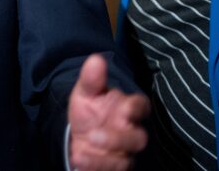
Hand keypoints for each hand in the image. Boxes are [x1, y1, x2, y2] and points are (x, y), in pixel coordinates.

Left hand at [68, 54, 149, 170]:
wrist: (77, 135)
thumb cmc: (88, 111)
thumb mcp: (85, 93)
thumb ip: (91, 79)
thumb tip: (96, 59)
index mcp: (127, 110)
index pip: (141, 107)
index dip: (135, 109)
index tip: (124, 109)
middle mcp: (130, 132)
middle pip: (138, 139)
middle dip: (119, 139)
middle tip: (93, 135)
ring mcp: (124, 152)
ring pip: (125, 159)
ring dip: (103, 159)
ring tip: (80, 154)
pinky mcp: (115, 166)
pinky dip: (96, 168)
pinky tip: (80, 162)